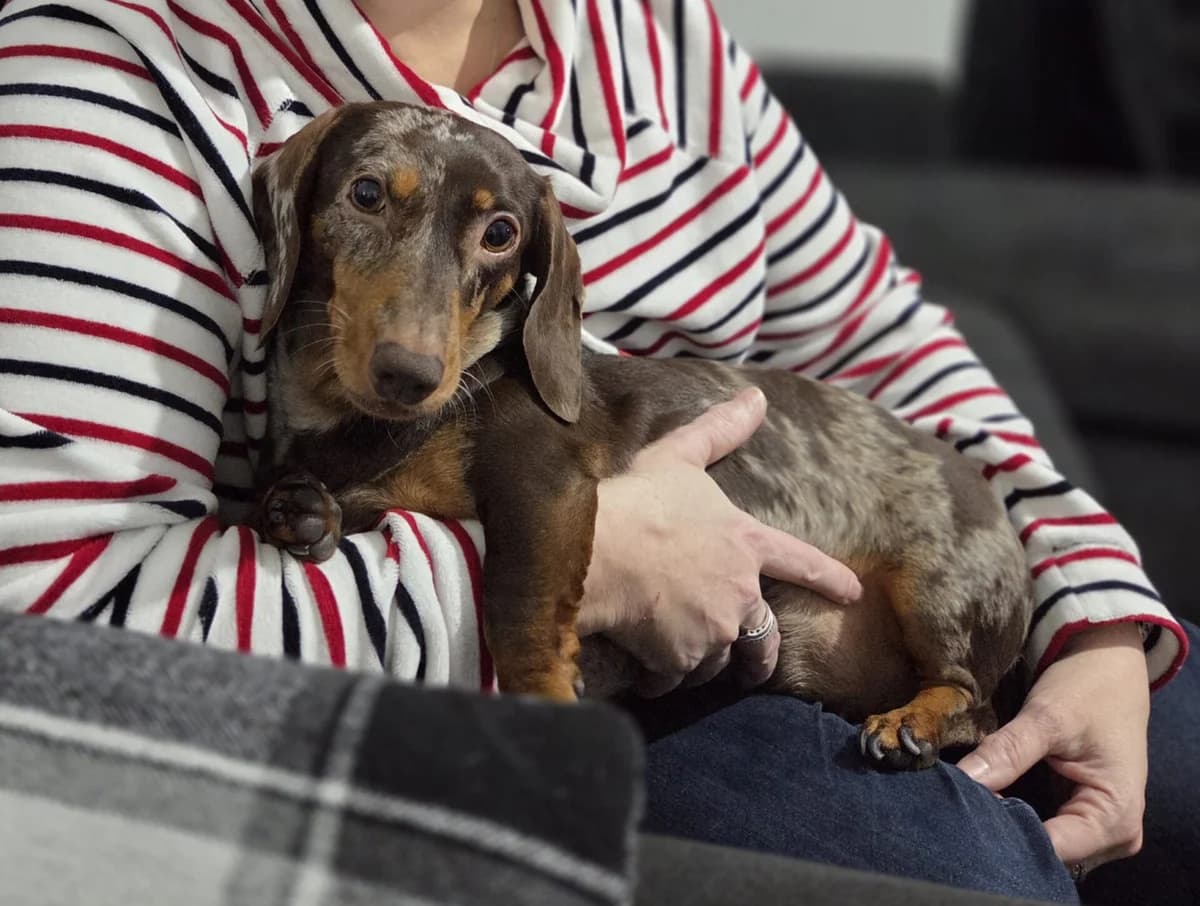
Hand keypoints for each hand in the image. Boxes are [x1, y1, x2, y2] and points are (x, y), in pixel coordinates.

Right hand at [578, 387, 861, 695]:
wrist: (599, 550)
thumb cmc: (640, 500)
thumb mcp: (680, 456)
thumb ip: (720, 430)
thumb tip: (756, 396)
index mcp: (746, 543)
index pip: (801, 563)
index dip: (829, 578)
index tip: (853, 593)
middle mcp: (740, 592)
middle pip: (764, 638)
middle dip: (761, 658)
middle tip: (753, 671)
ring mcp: (714, 630)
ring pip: (715, 661)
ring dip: (698, 662)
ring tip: (675, 656)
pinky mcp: (681, 659)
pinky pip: (674, 678)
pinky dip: (661, 676)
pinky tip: (643, 668)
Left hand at [957, 622, 1149, 874]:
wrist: (1108, 665)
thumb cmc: (1089, 688)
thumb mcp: (1047, 717)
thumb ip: (1007, 752)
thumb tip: (962, 782)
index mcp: (1116, 817)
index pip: (1051, 847)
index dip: (1004, 833)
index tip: (962, 812)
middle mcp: (1112, 835)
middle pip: (1046, 849)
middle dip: (1001, 829)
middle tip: (957, 804)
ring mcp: (1096, 829)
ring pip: (1040, 840)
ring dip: (1004, 821)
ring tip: (966, 800)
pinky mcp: (1078, 815)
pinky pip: (1041, 824)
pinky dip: (1012, 811)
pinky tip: (984, 798)